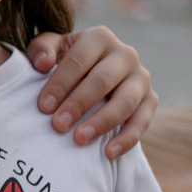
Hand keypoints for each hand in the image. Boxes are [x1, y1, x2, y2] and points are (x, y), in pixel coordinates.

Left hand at [25, 28, 156, 156]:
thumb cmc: (66, 63)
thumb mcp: (52, 51)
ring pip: (125, 101)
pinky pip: (143, 120)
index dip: (60, 84)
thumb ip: (41, 50)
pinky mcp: (150, 99)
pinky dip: (127, 138)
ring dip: (102, 122)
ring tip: (79, 139)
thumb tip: (42, 63)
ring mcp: (141, 77)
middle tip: (58, 125)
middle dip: (79, 104)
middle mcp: (125, 54)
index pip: (79, 60)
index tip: (43, 107)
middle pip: (102, 80)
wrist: (92, 75)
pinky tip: (108, 153)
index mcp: (99, 38)